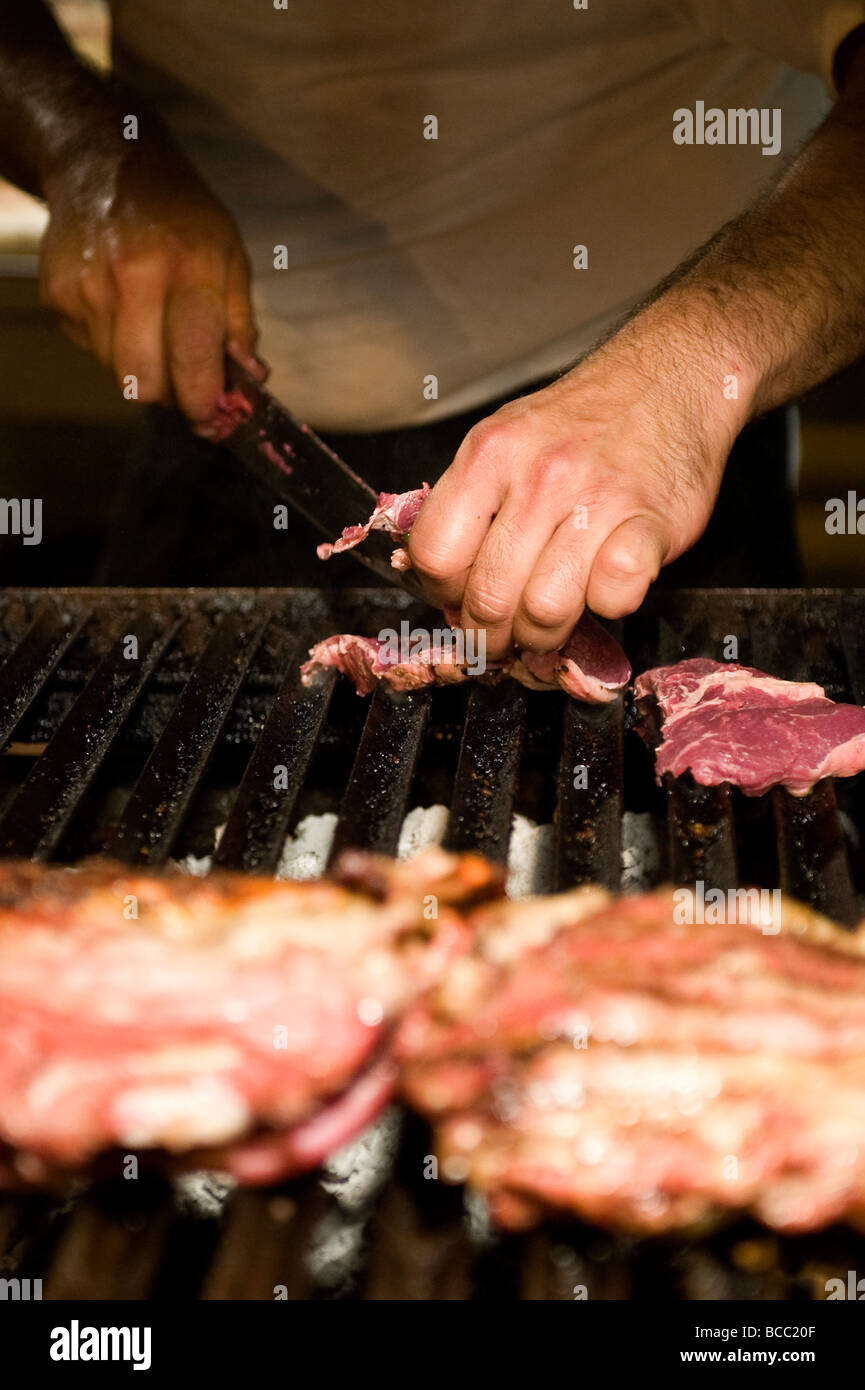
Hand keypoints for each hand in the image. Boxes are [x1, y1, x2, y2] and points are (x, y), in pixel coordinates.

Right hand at [39, 133, 262, 428]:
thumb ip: (240, 324)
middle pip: (145, 383)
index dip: (203, 401)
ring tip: (154, 328)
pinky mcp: (58, 295)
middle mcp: (132, 278)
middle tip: (186, 378)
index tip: (214, 419)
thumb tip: (248, 383)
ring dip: (143, 368)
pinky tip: (123, 309)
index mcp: (186, 265)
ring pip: (117, 374)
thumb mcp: (229, 255)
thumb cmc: (180, 213)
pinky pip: (92, 351)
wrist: (103, 161)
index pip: (192, 357)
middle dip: (171, 394)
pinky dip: (114, 345)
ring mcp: (87, 288)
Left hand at [408, 309, 750, 658]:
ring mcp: (597, 498)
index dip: (443, 595)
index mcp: (489, 454)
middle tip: (504, 639)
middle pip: (488, 597)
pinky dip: (607, 607)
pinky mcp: (651, 522)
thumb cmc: (583, 422)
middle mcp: (539, 475)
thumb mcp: (505, 440)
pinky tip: (604, 589)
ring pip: (545, 609)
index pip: (434, 555)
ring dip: (545, 635)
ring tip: (550, 626)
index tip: (459, 604)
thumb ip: (471, 506)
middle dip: (491, 637)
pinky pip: (614, 596)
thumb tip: (437, 582)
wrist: (670, 378)